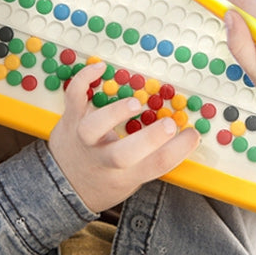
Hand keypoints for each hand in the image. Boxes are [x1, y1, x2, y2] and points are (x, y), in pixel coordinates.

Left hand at [48, 62, 199, 211]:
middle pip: (125, 155)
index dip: (178, 151)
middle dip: (150, 140)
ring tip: (135, 103)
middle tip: (170, 125)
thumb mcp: (131, 180)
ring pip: (93, 129)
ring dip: (114, 113)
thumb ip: (152, 158)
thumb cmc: (104, 178)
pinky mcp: (69, 120)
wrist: (62, 186)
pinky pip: (73, 98)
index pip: (155, 166)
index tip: (193, 134)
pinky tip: (101, 67)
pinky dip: (84, 80)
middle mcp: (103, 160)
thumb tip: (182, 133)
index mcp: (125, 175)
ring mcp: (83, 140)